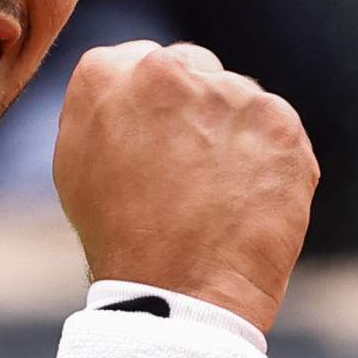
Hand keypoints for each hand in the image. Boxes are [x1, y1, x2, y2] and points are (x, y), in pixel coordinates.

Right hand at [53, 41, 318, 333]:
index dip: (155, 107)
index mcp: (109, 71)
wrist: (181, 295)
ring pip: (238, 100)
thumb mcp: (77, 160)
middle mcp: (170, 68)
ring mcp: (231, 93)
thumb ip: (104, 102)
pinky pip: (276, 130)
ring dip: (233, 133)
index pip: (144, 62)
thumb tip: (133, 79)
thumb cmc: (119, 237)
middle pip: (195, 70)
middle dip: (195, 110)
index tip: (156, 143)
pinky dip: (268, 159)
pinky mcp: (280, 123)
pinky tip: (248, 198)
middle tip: (188, 171)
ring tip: (217, 194)